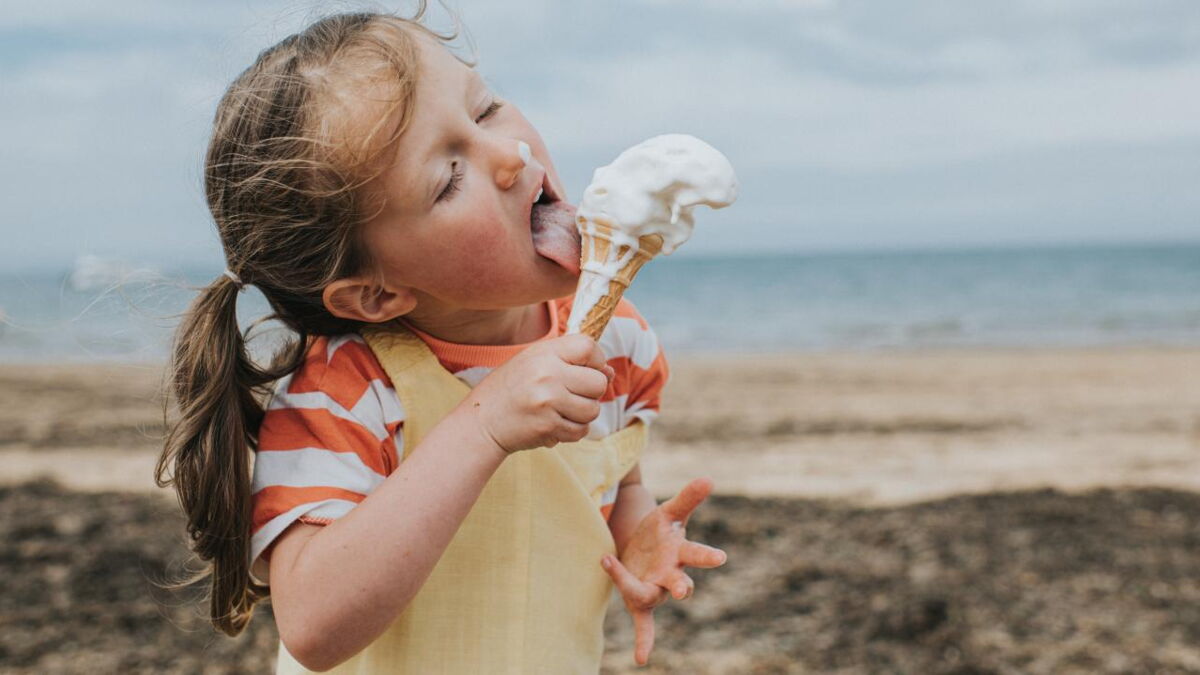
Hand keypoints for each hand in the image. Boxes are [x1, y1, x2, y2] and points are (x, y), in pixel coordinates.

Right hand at [461, 334, 613, 453]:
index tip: (587, 369)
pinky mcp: (548, 427)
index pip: (589, 347)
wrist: (482, 420)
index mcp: (544, 353)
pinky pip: (581, 430)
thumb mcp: (535, 362)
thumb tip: (609, 372)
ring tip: (562, 410)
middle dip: (592, 391)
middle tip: (573, 394)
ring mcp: (548, 402)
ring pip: (593, 410)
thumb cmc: (512, 388)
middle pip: (598, 382)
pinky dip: (573, 430)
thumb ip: (570, 361)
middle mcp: (547, 375)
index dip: (596, 359)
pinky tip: (555, 423)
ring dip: (583, 413)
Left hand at [601, 478, 727, 665]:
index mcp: (680, 552)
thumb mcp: (670, 512)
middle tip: (684, 591)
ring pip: (651, 596)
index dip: (706, 556)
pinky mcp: (639, 598)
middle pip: (681, 582)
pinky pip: (644, 624)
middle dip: (683, 586)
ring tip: (620, 578)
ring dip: (642, 598)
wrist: (643, 545)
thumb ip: (688, 498)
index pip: (695, 554)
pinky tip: (642, 660)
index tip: (721, 557)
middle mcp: (671, 574)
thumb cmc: (660, 530)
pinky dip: (644, 640)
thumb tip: (710, 478)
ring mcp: (656, 589)